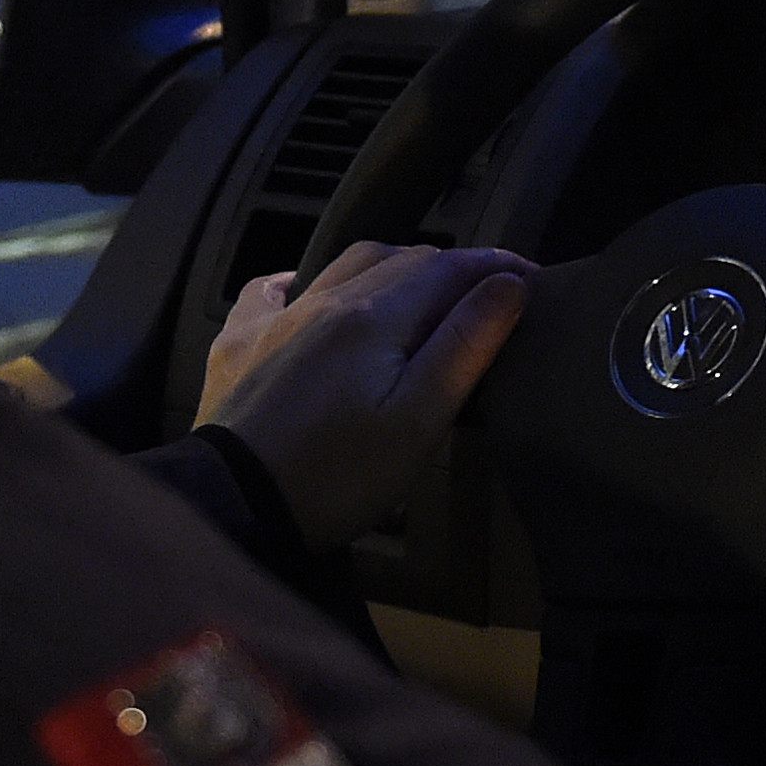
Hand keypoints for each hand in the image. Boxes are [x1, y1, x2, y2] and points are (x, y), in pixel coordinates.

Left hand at [197, 243, 532, 549]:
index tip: (533, 276)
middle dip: (451, 268)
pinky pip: (273, 289)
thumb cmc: (337, 475)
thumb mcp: (418, 420)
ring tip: (418, 292)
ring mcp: (275, 318)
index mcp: (374, 315)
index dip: (496, 266)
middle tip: (487, 294)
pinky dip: (306, 282)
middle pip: (402, 260)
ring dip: (391, 268)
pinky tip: (309, 294)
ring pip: (345, 265)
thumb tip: (507, 285)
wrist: (231, 506)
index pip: (449, 268)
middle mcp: (324, 299)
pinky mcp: (238, 343)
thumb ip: (464, 345)